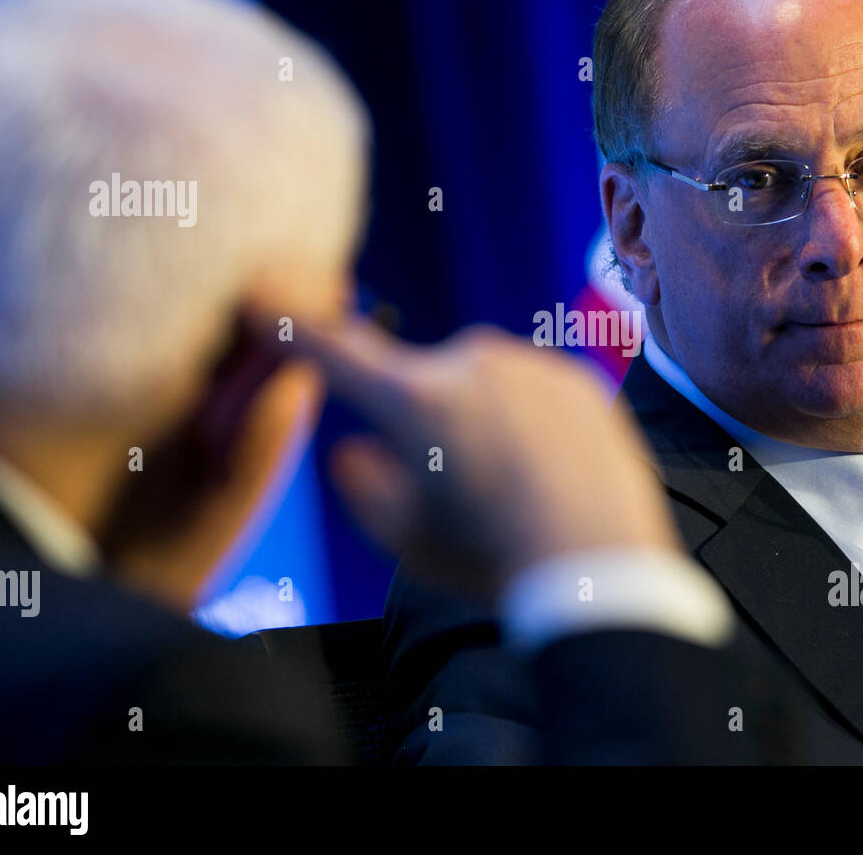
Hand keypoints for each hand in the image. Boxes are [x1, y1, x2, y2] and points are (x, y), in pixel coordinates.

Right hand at [257, 311, 681, 597]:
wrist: (603, 564)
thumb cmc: (494, 559)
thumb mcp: (405, 539)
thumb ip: (363, 484)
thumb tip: (355, 451)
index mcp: (416, 398)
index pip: (337, 351)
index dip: (292, 327)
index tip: (259, 299)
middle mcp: (472, 363)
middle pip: (423, 379)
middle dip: (427, 418)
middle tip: (456, 484)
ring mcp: (530, 366)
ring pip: (482, 385)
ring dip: (483, 420)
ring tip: (513, 489)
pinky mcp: (576, 379)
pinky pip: (532, 393)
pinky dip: (530, 424)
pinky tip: (548, 474)